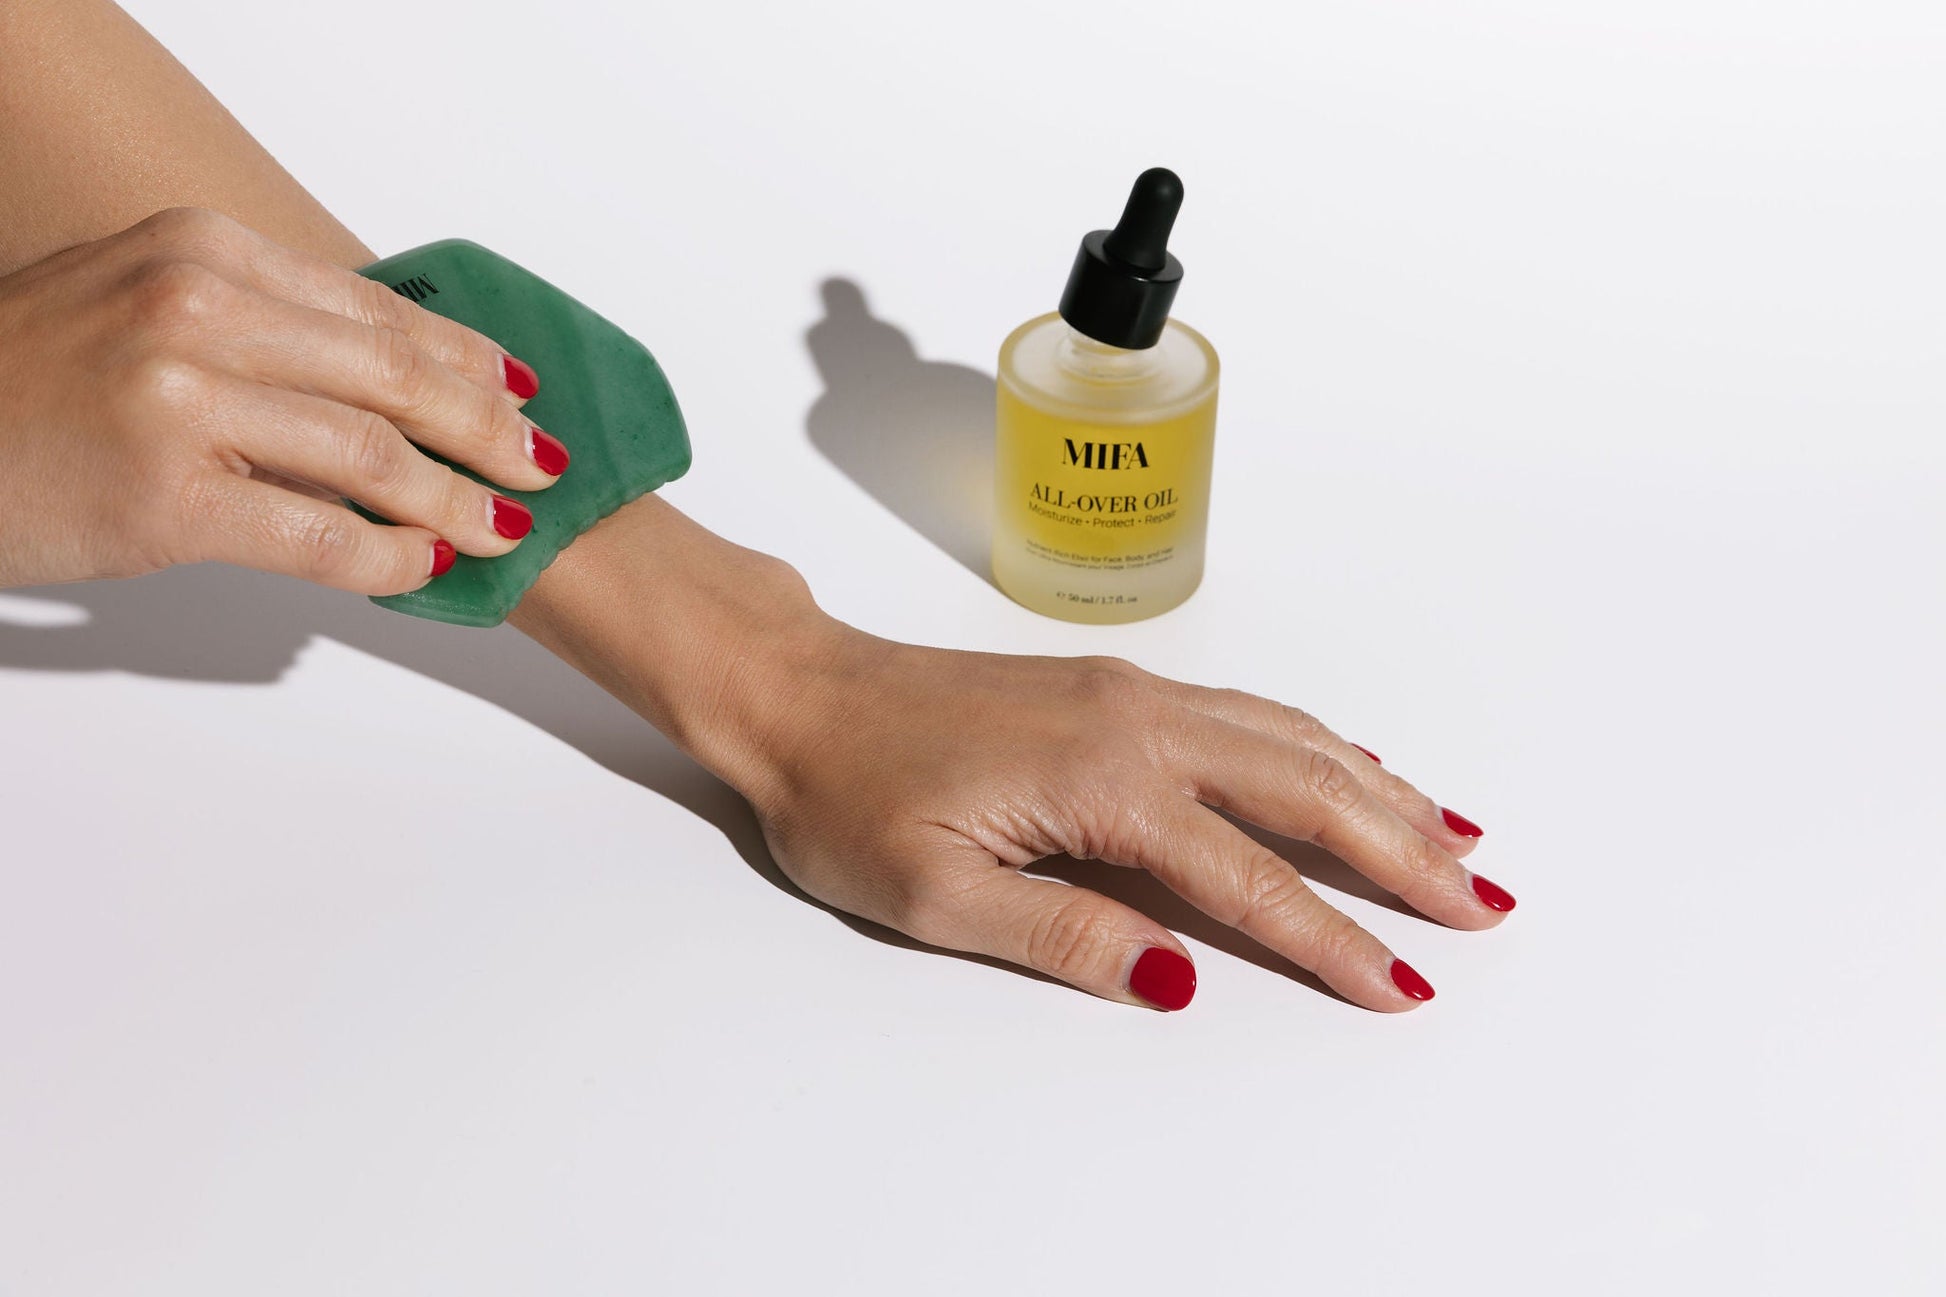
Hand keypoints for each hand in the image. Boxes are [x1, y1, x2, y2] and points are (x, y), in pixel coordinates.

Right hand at [0, 207, 567, 590]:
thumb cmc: (31, 380)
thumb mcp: (143, 301)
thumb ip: (258, 321)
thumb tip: (388, 372)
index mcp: (205, 251)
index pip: (376, 308)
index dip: (466, 355)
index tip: (521, 388)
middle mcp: (198, 309)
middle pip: (394, 374)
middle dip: (486, 425)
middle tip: (541, 464)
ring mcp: (182, 402)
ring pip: (373, 455)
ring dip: (458, 498)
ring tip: (505, 525)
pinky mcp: (170, 499)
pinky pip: (319, 536)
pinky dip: (388, 556)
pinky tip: (424, 565)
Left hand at [739, 633, 1510, 1011]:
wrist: (800, 694)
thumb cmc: (850, 794)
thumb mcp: (937, 892)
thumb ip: (1065, 934)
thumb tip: (1177, 980)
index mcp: (1102, 779)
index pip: (1248, 875)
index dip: (1331, 937)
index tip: (1402, 983)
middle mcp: (1140, 722)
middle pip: (1306, 788)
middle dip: (1402, 851)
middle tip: (1485, 905)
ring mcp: (1135, 695)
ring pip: (1292, 741)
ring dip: (1380, 793)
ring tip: (1457, 840)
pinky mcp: (1118, 687)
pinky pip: (1252, 714)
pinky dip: (1322, 745)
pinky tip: (1354, 765)